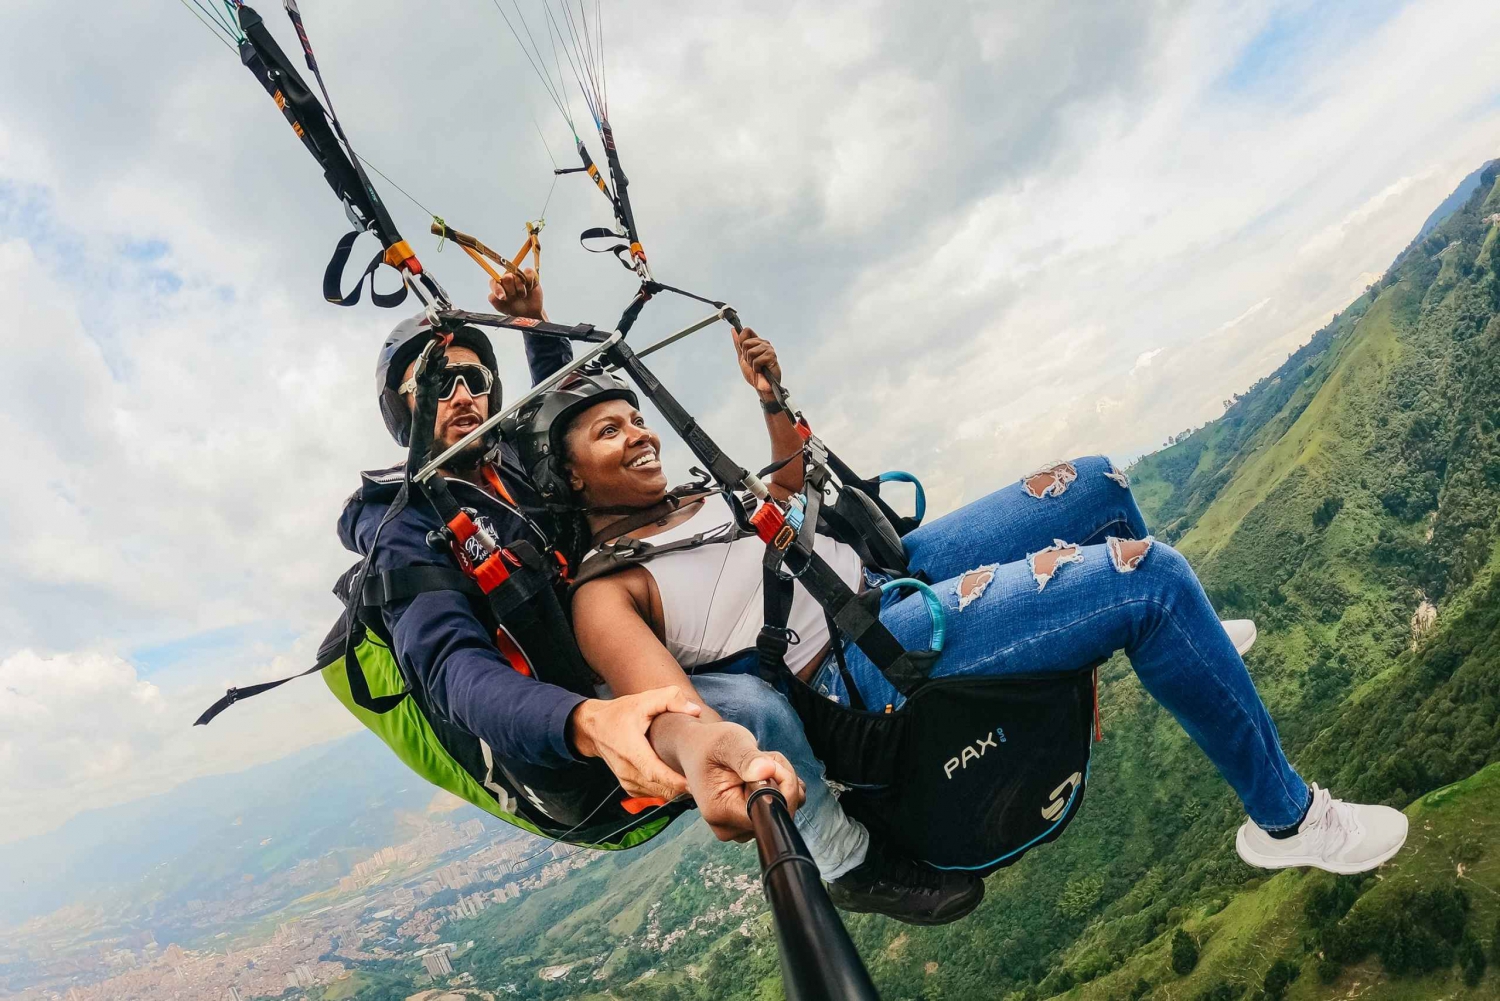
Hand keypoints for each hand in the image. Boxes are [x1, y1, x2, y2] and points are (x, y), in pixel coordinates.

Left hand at [488, 267, 544, 319]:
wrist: (530, 312)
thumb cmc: (515, 309)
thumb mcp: (502, 308)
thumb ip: (494, 300)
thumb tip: (493, 294)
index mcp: (499, 285)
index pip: (494, 282)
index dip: (498, 289)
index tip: (503, 298)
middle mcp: (507, 278)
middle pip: (506, 278)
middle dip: (511, 290)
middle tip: (514, 297)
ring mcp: (518, 275)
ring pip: (518, 277)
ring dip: (521, 290)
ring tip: (522, 296)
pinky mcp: (529, 274)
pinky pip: (529, 273)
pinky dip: (530, 283)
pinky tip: (530, 289)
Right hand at [569, 687, 702, 798]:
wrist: (593, 728)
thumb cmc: (618, 714)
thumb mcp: (643, 699)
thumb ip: (670, 699)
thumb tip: (694, 710)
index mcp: (631, 750)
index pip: (655, 773)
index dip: (676, 781)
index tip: (695, 783)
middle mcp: (628, 770)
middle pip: (661, 788)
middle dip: (683, 787)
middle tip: (704, 778)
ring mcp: (627, 781)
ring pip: (658, 794)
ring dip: (676, 790)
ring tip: (694, 777)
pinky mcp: (629, 786)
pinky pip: (652, 794)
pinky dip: (666, 790)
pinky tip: (678, 779)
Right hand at [679, 721, 804, 841]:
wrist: (697, 748)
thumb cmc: (709, 745)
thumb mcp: (727, 742)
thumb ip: (746, 758)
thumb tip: (766, 772)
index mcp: (719, 812)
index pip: (766, 813)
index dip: (779, 788)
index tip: (772, 764)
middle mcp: (729, 828)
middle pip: (776, 813)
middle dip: (781, 781)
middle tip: (763, 757)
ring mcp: (740, 828)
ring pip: (781, 810)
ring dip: (780, 782)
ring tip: (758, 763)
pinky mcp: (750, 822)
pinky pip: (780, 809)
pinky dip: (780, 788)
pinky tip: (763, 773)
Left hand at [731, 326, 782, 399]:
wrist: (762, 385)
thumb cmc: (754, 372)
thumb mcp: (742, 357)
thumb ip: (738, 344)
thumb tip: (733, 330)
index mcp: (757, 341)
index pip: (746, 331)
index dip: (741, 341)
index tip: (744, 352)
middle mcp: (764, 343)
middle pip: (746, 343)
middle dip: (746, 356)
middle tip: (752, 363)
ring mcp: (768, 349)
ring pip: (750, 352)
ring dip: (751, 363)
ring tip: (757, 367)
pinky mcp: (772, 356)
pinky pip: (757, 360)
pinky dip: (756, 368)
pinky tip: (761, 370)